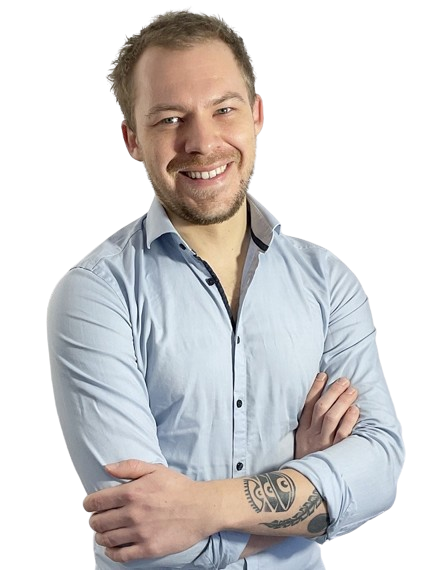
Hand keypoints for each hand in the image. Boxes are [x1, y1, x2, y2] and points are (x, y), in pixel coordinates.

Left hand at [82, 460, 210, 561]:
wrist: (201, 508)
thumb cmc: (177, 487)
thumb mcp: (155, 469)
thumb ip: (129, 467)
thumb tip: (105, 468)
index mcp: (132, 492)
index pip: (95, 502)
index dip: (88, 504)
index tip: (90, 506)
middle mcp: (132, 513)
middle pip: (98, 522)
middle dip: (94, 520)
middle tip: (98, 519)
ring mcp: (139, 533)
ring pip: (106, 539)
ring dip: (100, 536)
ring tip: (104, 533)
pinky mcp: (148, 549)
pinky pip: (120, 555)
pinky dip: (111, 552)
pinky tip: (112, 547)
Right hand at [295, 372, 359, 458]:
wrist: (306, 487)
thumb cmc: (309, 460)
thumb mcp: (303, 442)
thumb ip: (309, 425)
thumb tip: (320, 404)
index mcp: (303, 430)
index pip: (308, 404)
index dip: (315, 388)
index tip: (323, 374)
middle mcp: (312, 435)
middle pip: (321, 408)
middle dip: (333, 391)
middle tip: (344, 380)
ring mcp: (323, 444)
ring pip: (332, 417)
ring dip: (342, 401)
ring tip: (352, 390)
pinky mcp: (334, 453)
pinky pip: (342, 434)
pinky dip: (349, 420)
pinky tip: (355, 410)